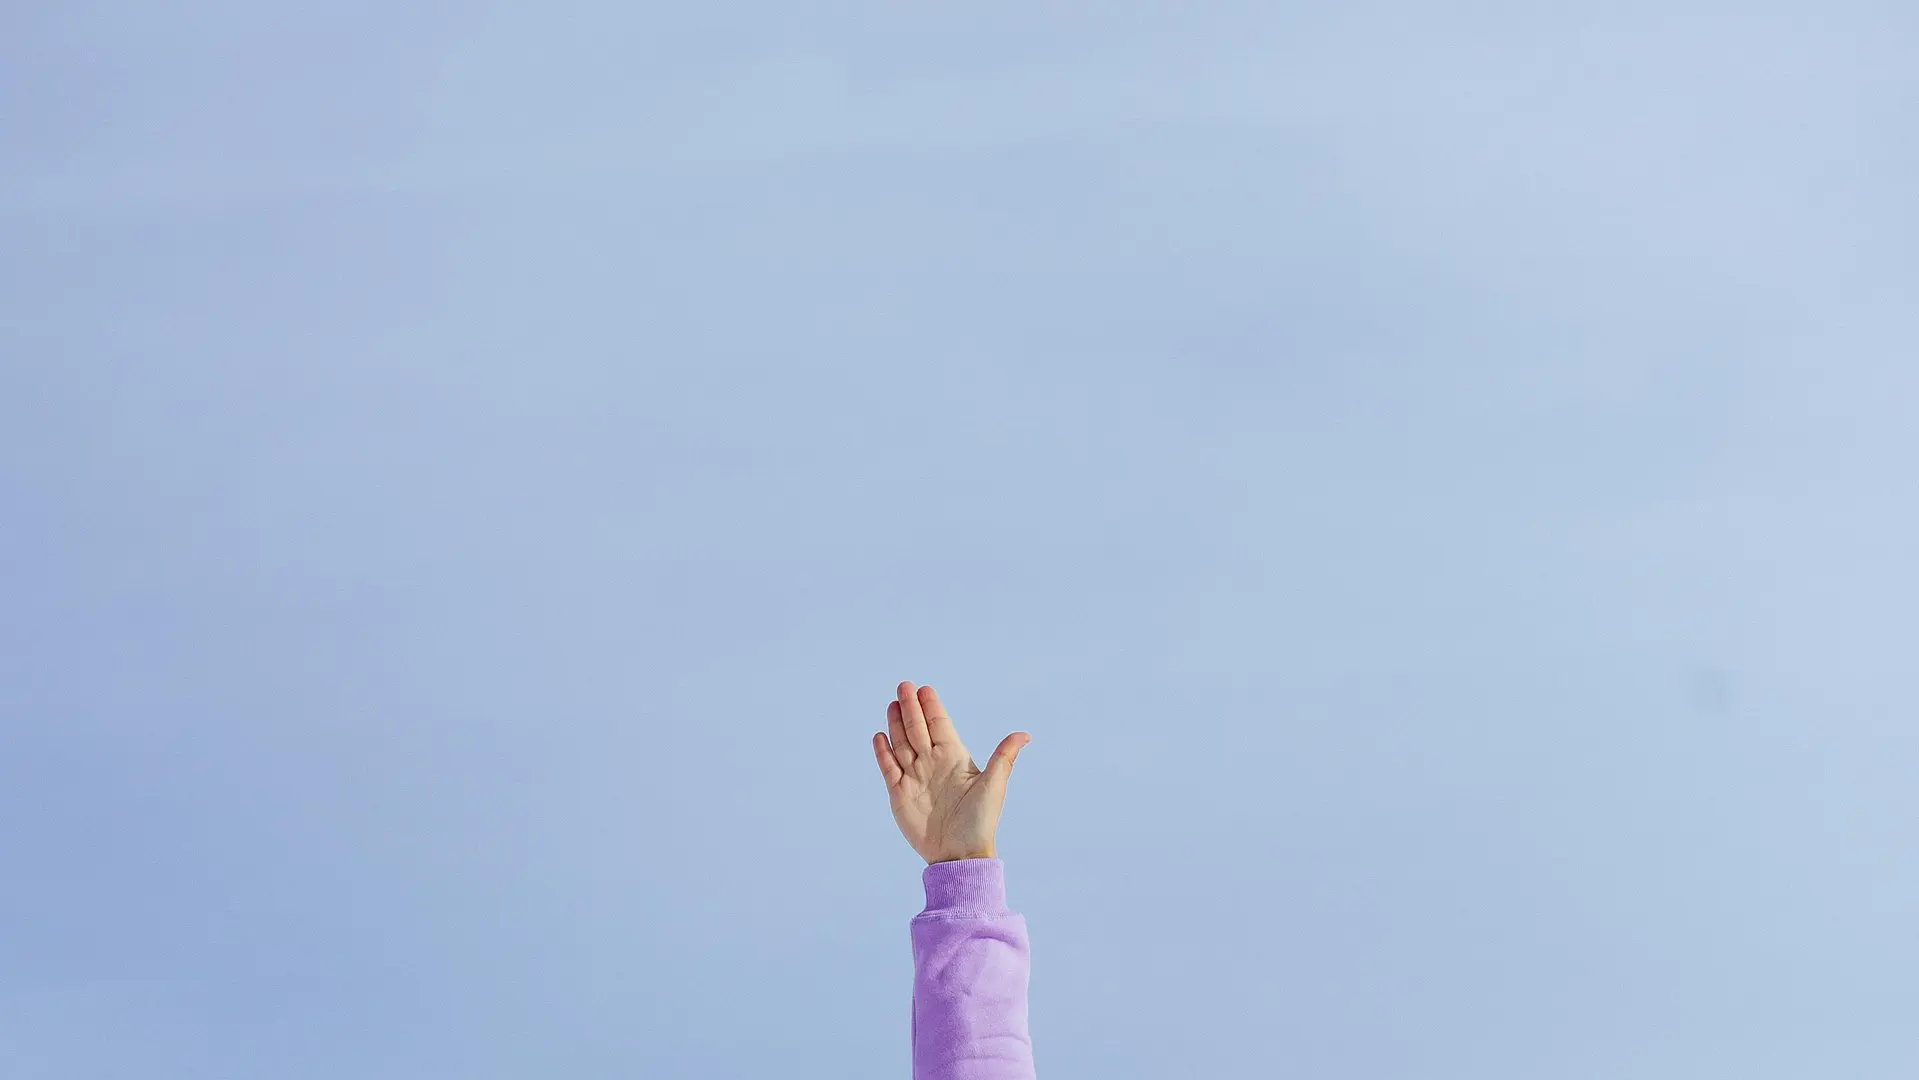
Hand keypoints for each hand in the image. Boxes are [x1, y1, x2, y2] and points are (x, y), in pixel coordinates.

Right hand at [871, 681, 1030, 864]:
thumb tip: (1025, 734)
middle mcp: (932, 763)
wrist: (959, 854)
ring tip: (892, 704)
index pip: (940, 725)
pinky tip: (880, 735)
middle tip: (904, 685)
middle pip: (918, 729)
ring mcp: (914, 777)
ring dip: (896, 724)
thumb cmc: (980, 821)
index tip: (925, 688)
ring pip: (902, 744)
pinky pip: (888, 767)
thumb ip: (1004, 757)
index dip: (931, 707)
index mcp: (954, 757)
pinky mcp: (899, 793)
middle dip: (910, 707)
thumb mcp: (994, 785)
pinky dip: (883, 752)